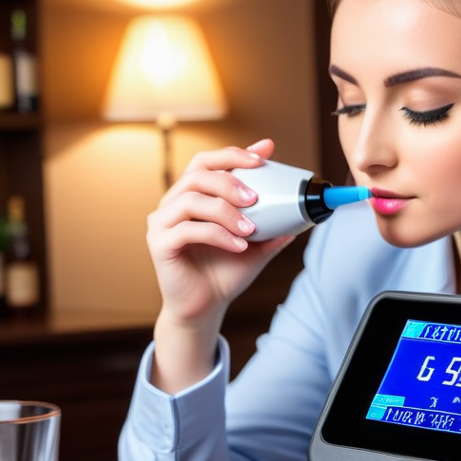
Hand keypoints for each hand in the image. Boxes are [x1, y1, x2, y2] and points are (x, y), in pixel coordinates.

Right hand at [147, 140, 294, 392]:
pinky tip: (239, 247)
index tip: (264, 154)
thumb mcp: (255, 247)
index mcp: (192, 195)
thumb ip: (272, 228)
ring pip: (192, 200)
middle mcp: (173, 203)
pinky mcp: (159, 244)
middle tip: (255, 197)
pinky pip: (188, 230)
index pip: (208, 161)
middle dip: (230, 180)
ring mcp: (162, 222)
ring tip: (250, 229)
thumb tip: (302, 216)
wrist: (205, 307)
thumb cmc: (225, 274)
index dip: (234, 153)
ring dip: (226, 211)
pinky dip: (218, 235)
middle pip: (198, 173)